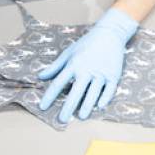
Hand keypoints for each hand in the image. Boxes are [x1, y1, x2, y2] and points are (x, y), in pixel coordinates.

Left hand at [38, 8, 137, 122]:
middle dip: (68, 107)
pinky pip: (109, 90)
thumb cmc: (87, 44)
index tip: (42, 107)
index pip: (58, 83)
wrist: (109, 34)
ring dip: (87, 106)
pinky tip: (100, 107)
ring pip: (93, 93)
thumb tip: (40, 77)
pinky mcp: (113, 75)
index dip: (50, 96)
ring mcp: (101, 73)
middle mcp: (87, 70)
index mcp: (74, 64)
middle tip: (62, 120)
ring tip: (81, 116)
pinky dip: (104, 98)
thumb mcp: (69, 52)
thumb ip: (55, 66)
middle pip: (75, 92)